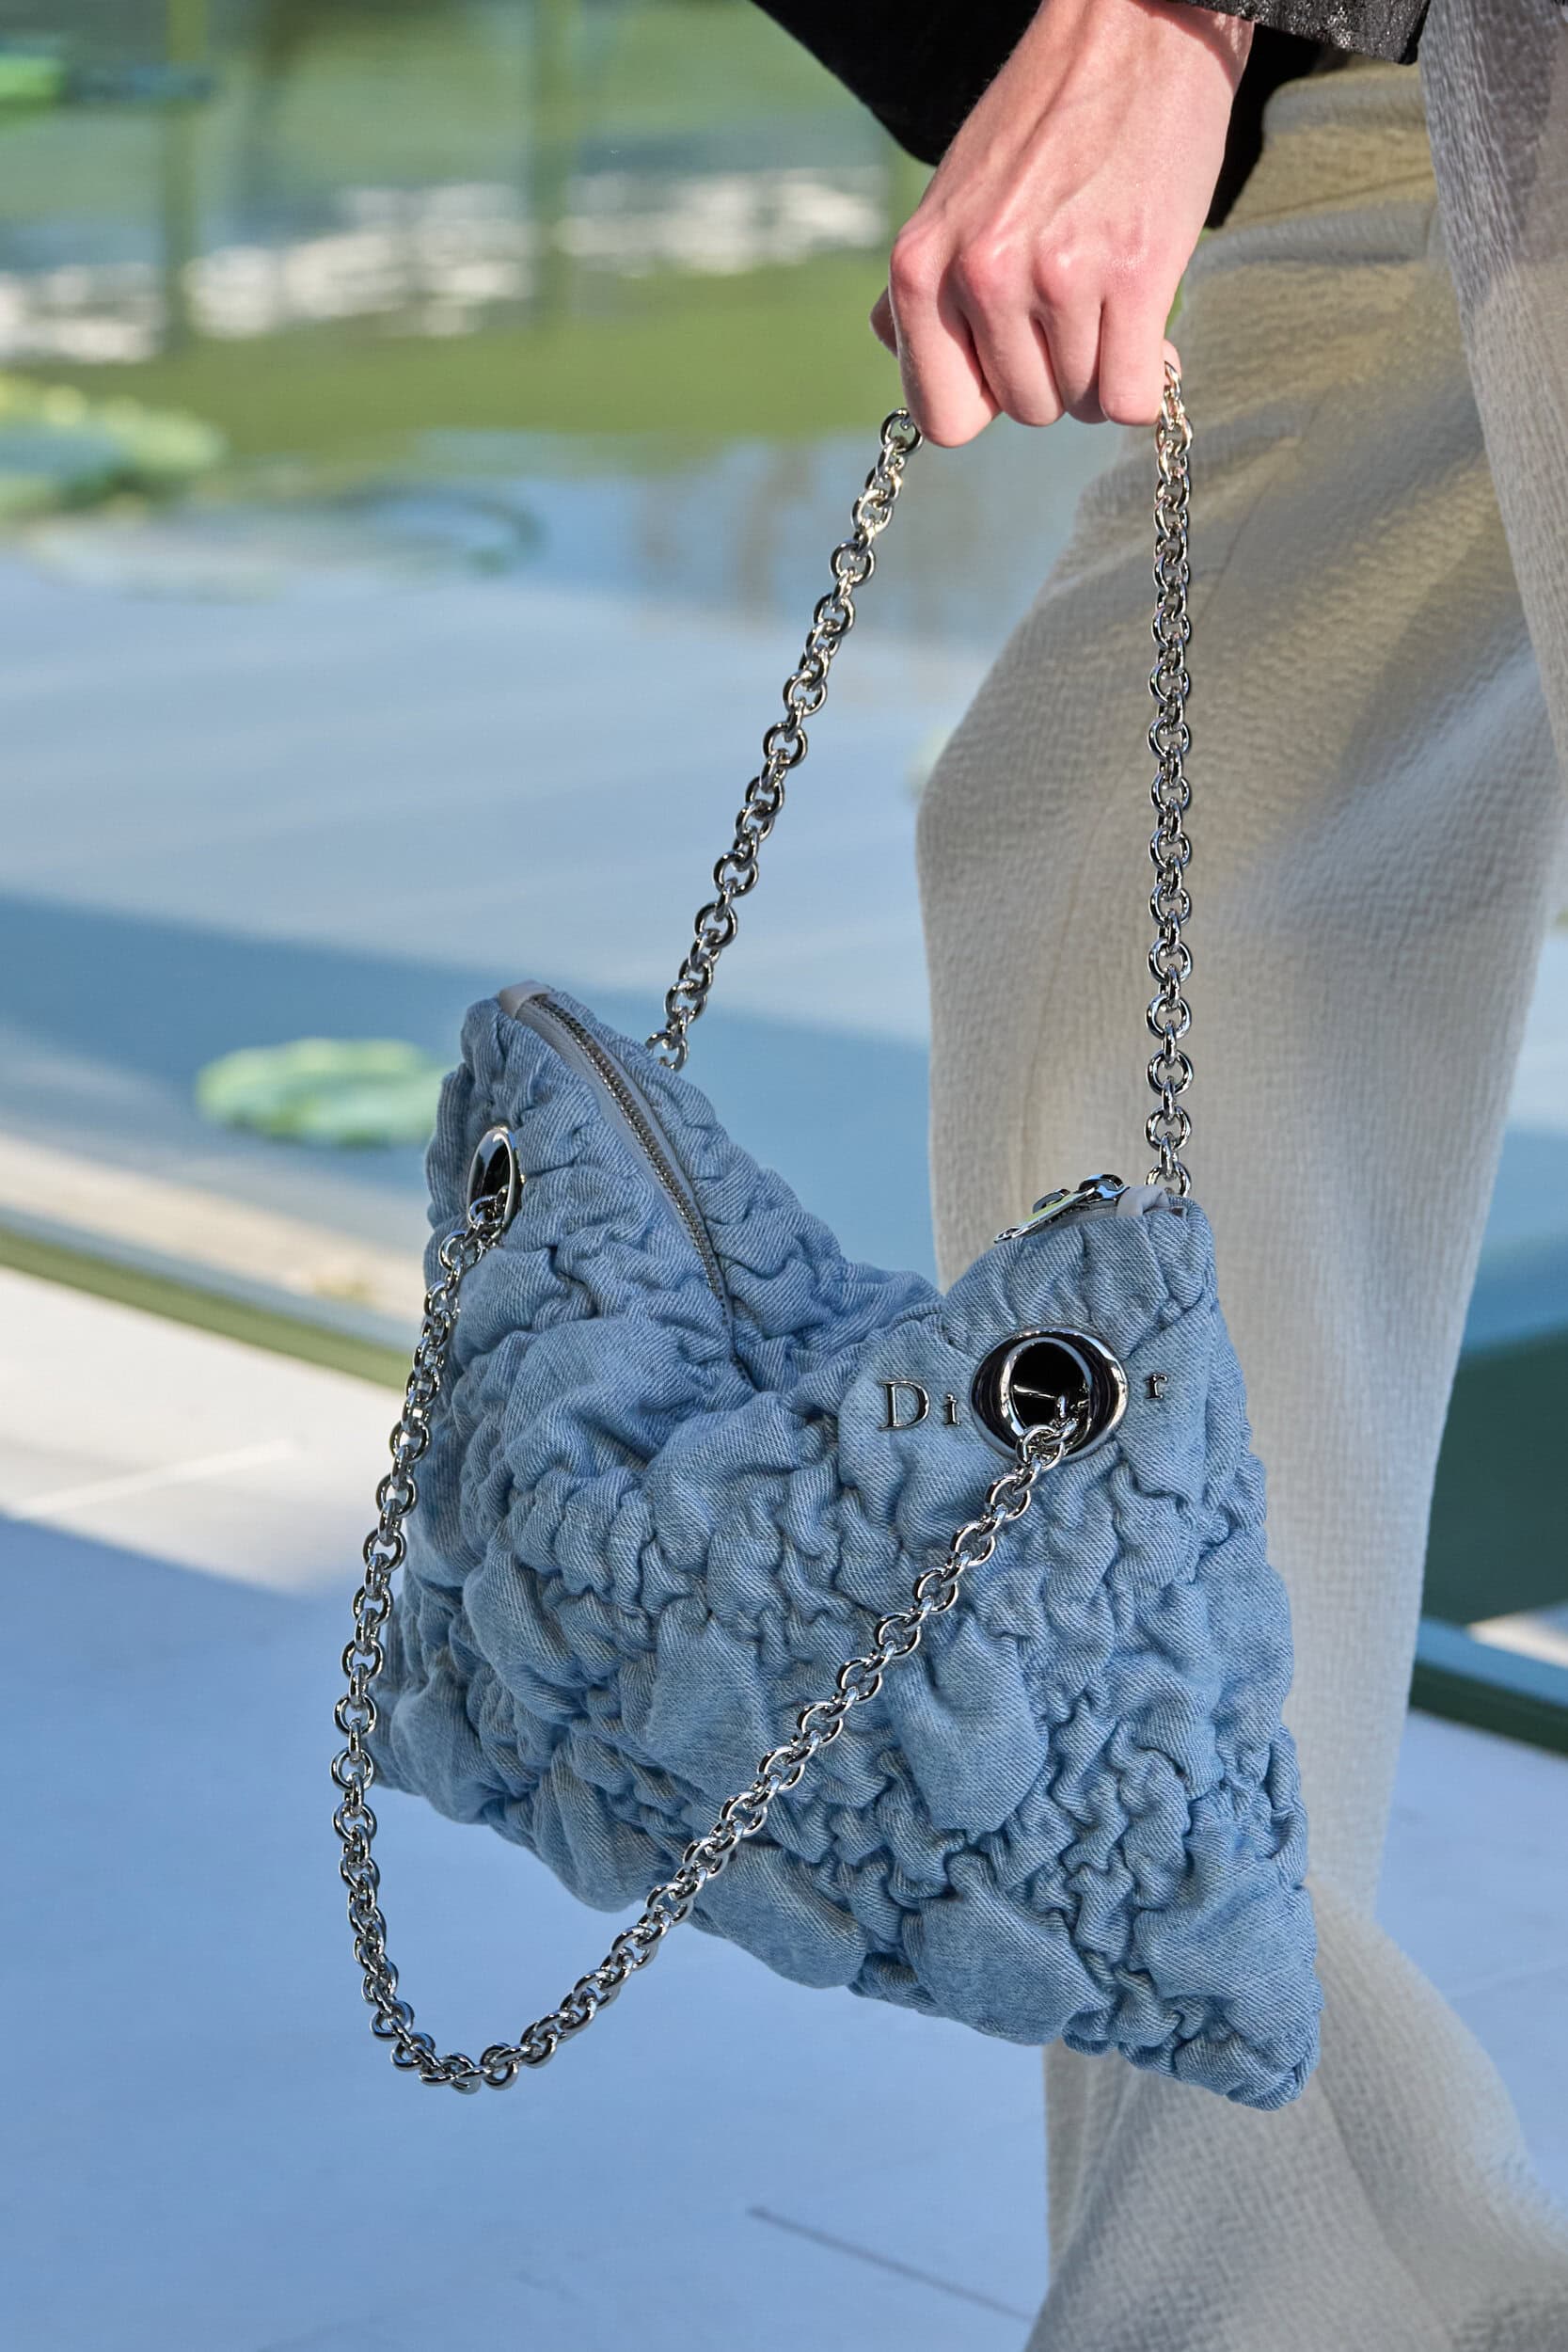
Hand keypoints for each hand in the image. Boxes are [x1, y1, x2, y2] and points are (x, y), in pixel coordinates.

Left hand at [869, 0, 1250, 440]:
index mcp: (921, 265)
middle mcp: (981, 275)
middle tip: (1075, 312)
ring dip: (1105, 366)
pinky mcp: (1132, 273)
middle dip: (1056, 377)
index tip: (1012, 363)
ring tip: (1109, 297)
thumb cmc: (1044, 123)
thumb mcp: (951, 199)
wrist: (1131, 31)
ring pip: (1083, 403)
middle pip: (1024, 411)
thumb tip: (893, 349)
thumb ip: (922, 285)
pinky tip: (1147, 328)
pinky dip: (1147, 379)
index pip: (941, 416)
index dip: (986, 401)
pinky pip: (1132, 396)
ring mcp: (1056, 276)